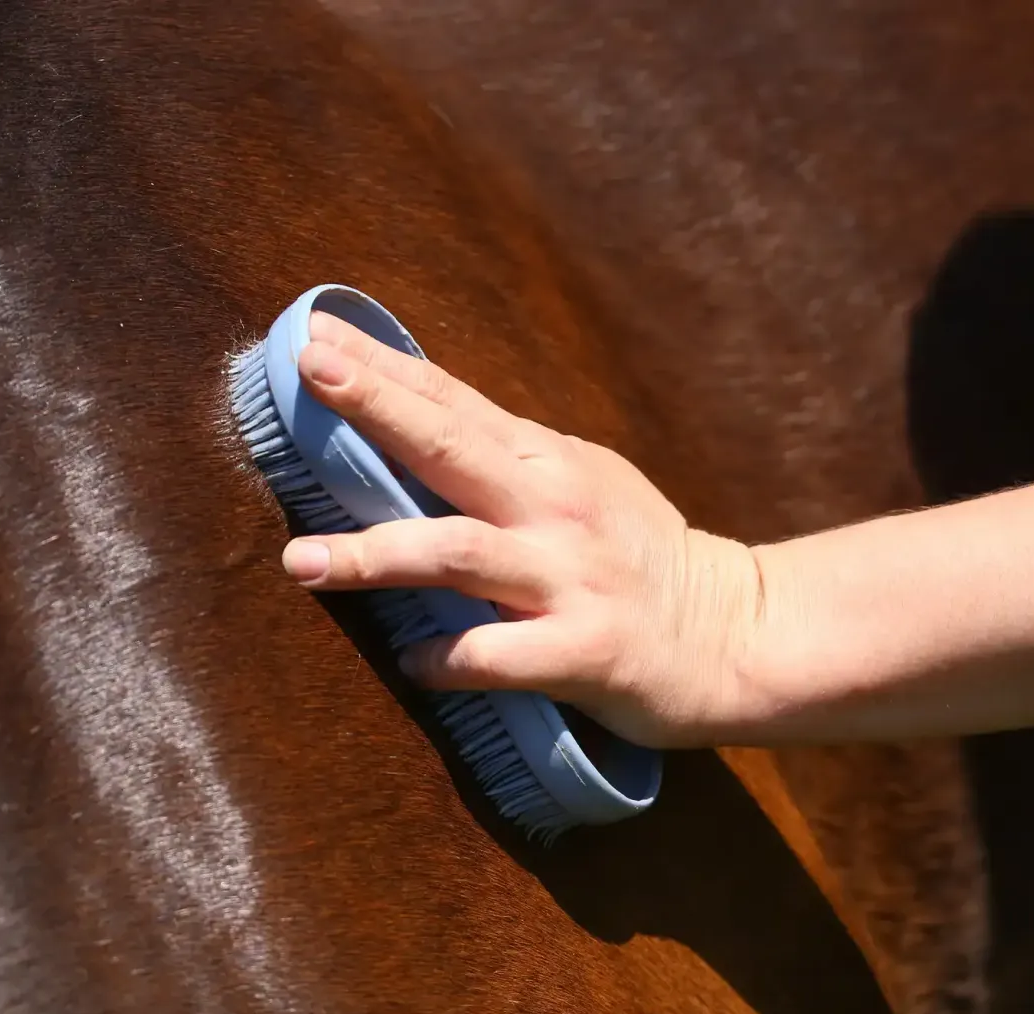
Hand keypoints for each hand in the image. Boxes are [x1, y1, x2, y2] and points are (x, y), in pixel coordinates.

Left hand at [279, 312, 765, 747]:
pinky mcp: (583, 650)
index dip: (384, 366)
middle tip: (310, 372)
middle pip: (451, 448)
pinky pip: (497, 654)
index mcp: (549, 461)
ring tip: (301, 561)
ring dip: (374, 555)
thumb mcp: (583, 484)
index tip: (317, 333)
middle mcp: (555, 508)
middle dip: (377, 407)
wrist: (732, 634)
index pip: (453, 401)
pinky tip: (410, 661)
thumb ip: (508, 462)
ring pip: (457, 554)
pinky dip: (446, 657)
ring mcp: (568, 578)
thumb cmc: (641, 557)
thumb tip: (416, 430)